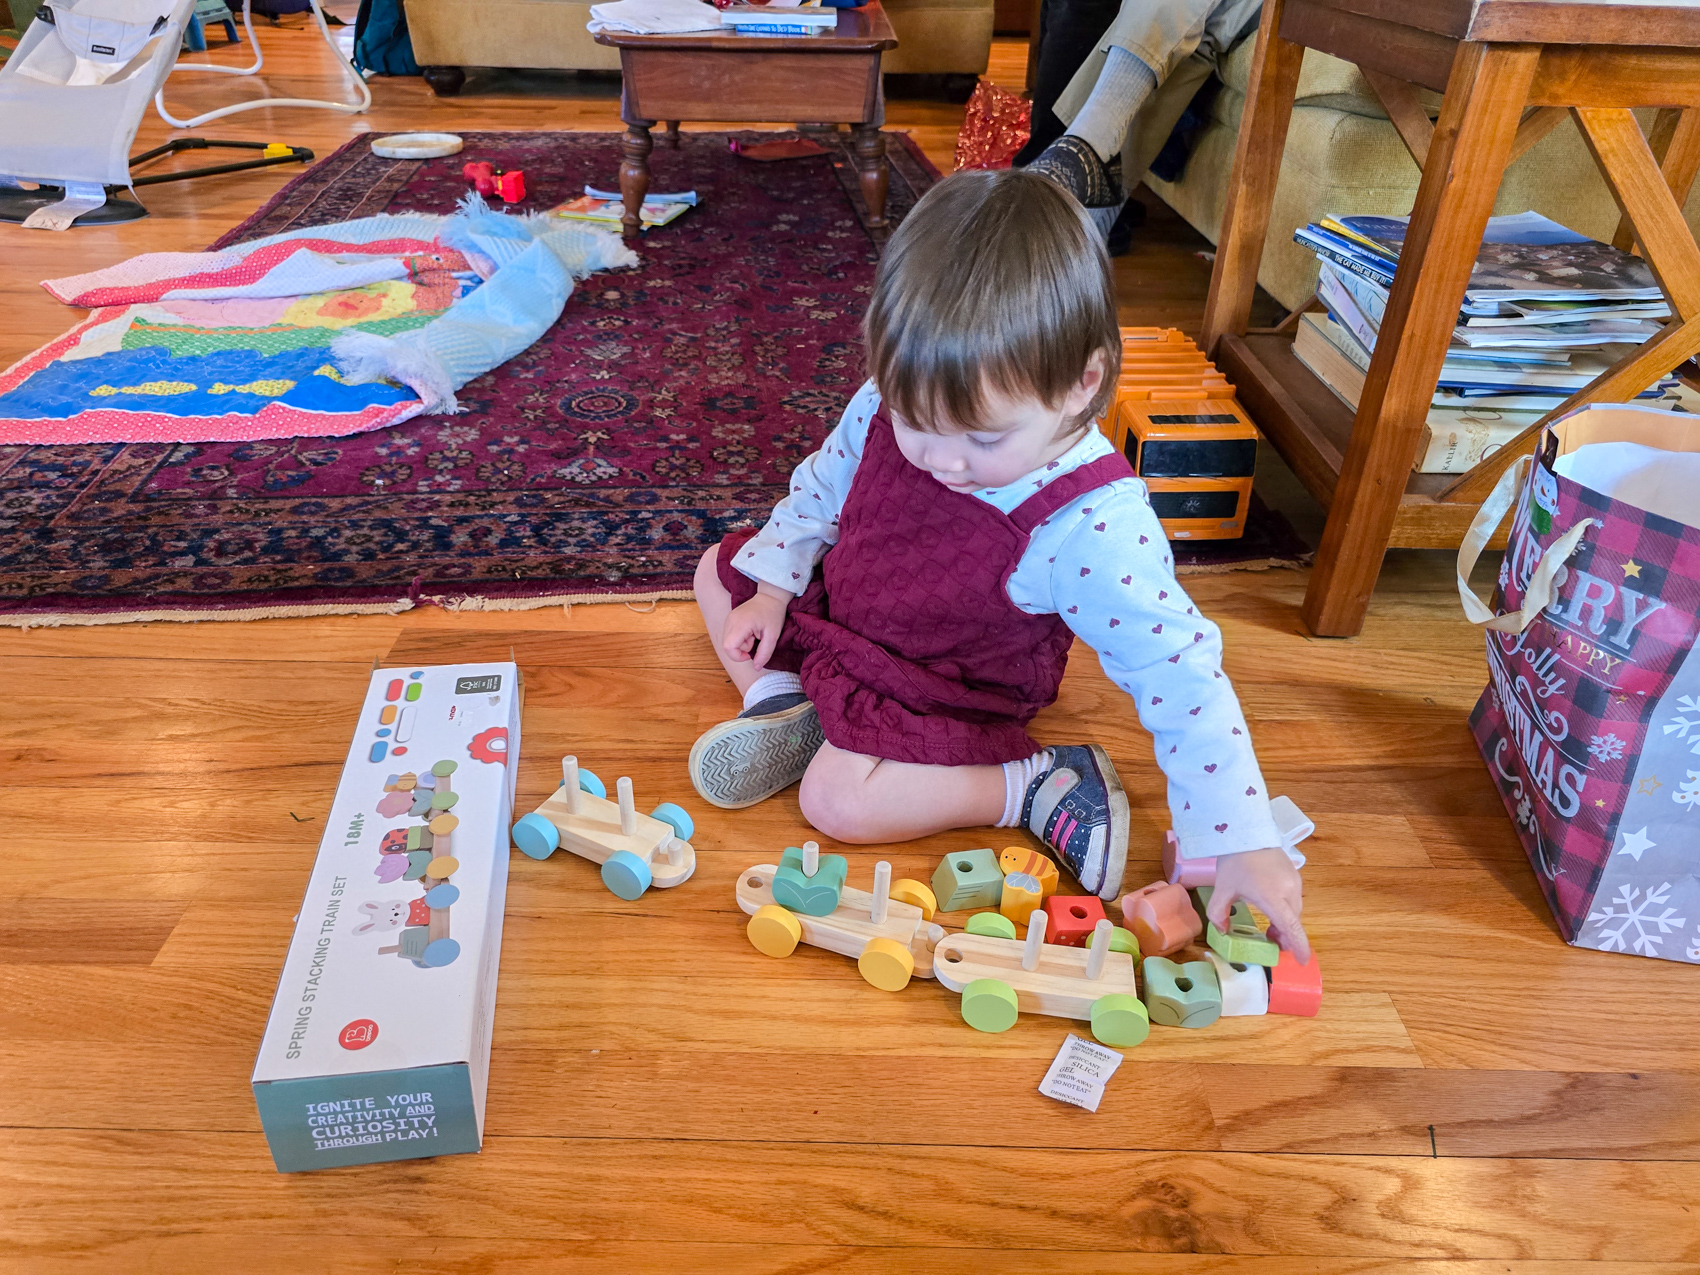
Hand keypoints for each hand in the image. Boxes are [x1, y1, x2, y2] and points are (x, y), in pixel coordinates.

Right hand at [721, 585, 789, 668]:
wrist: (770, 597)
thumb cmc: (773, 614)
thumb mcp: (773, 636)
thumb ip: (764, 653)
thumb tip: (756, 668)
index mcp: (741, 624)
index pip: (728, 647)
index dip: (738, 656)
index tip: (751, 653)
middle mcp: (730, 620)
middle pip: (727, 646)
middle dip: (741, 649)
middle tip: (755, 640)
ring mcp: (728, 619)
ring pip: (728, 642)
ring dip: (741, 643)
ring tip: (753, 634)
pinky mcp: (729, 619)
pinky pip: (730, 636)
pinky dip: (739, 638)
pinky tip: (749, 631)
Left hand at [1207, 847, 1309, 963]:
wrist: (1247, 830)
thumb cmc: (1235, 860)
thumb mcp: (1223, 888)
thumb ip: (1219, 914)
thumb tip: (1222, 932)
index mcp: (1272, 896)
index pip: (1290, 926)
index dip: (1298, 945)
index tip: (1303, 960)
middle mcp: (1289, 890)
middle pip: (1292, 921)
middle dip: (1285, 936)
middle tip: (1271, 943)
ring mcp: (1294, 881)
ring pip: (1294, 911)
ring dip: (1286, 923)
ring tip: (1270, 930)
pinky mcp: (1294, 874)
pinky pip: (1294, 899)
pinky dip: (1286, 910)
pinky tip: (1272, 909)